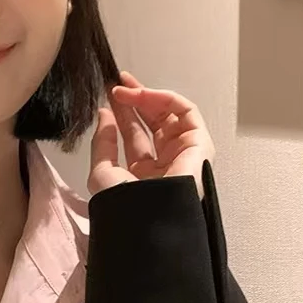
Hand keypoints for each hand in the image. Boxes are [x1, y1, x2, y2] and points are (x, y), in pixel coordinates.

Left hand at [88, 71, 215, 200]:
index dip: (122, 114)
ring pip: (169, 115)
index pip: (135, 136)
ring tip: (124, 87)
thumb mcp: (103, 171)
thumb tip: (104, 114)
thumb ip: (103, 142)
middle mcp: (165, 163)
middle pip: (153, 122)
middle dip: (135, 100)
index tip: (109, 95)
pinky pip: (187, 113)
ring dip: (147, 96)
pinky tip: (143, 93)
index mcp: (144, 174)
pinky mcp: (200, 145)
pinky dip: (167, 99)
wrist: (148, 219)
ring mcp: (183, 154)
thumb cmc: (124, 203)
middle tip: (117, 83)